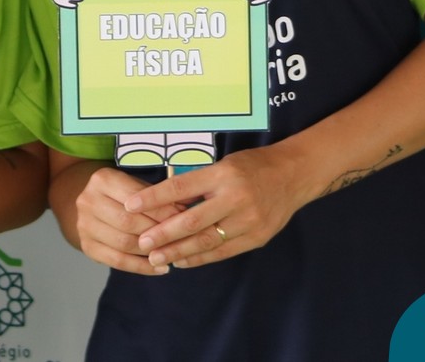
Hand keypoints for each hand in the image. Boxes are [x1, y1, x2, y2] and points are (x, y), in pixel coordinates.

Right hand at [65, 165, 184, 275]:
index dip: (161, 211)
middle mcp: (88, 201)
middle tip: (180, 239)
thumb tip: (189, 207)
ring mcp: (84, 225)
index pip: (136, 198)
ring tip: (173, 254)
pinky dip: (141, 267)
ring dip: (151, 251)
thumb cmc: (122, 193)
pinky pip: (117, 261)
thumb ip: (158, 196)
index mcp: (102, 179)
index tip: (184, 219)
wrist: (89, 203)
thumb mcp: (136, 185)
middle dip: (157, 232)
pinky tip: (160, 268)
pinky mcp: (87, 246)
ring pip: (123, 243)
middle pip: (128, 222)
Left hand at [127, 145, 308, 269]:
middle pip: (192, 220)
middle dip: (163, 233)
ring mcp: (248, 220)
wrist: (293, 176)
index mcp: (223, 174)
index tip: (130, 205)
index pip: (181, 187)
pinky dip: (200, 258)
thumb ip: (198, 182)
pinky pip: (222, 251)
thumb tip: (164, 200)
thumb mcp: (224, 164)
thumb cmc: (252, 166)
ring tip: (156, 257)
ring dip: (178, 251)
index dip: (154, 198)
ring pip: (206, 240)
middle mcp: (235, 197)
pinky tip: (182, 261)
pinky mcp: (256, 237)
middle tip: (142, 241)